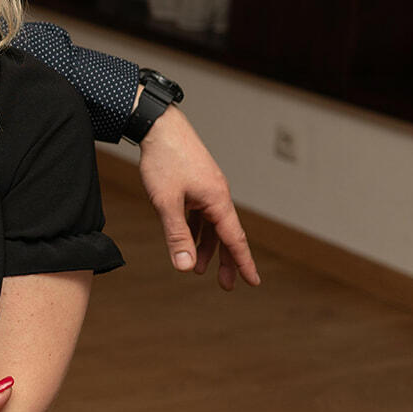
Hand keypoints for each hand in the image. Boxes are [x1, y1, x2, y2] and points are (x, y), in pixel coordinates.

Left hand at [137, 106, 259, 289]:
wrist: (158, 125)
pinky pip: (199, 213)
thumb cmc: (163, 160)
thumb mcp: (166, 202)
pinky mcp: (195, 184)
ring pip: (211, 225)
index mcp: (217, 200)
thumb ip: (176, 234)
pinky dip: (195, 229)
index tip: (254, 282)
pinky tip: (187, 240)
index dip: (243, 262)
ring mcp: (206, 189)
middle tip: (227, 285)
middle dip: (226, 261)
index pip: (235, 239)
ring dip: (206, 247)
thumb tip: (183, 266)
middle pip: (226, 235)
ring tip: (197, 268)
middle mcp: (217, 195)